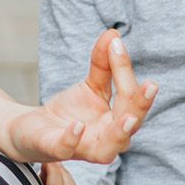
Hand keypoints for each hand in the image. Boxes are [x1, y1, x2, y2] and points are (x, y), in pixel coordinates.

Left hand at [6, 29, 156, 163]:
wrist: (32, 129)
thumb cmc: (69, 111)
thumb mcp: (89, 85)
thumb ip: (103, 64)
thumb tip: (113, 34)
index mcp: (116, 121)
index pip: (129, 97)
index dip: (124, 70)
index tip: (117, 44)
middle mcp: (105, 139)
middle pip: (129, 125)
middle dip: (140, 106)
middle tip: (152, 85)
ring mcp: (82, 148)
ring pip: (107, 150)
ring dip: (119, 133)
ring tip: (128, 118)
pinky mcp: (55, 149)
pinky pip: (67, 150)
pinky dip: (73, 139)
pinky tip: (77, 125)